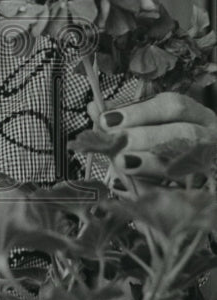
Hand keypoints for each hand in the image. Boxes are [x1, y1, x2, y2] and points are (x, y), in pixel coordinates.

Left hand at [89, 92, 216, 182]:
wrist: (208, 181)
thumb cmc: (173, 148)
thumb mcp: (156, 128)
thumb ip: (127, 119)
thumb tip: (94, 108)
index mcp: (198, 116)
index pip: (173, 106)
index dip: (139, 112)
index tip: (107, 119)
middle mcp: (211, 138)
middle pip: (184, 135)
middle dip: (147, 137)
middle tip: (117, 142)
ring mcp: (211, 165)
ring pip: (186, 164)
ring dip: (150, 164)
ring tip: (123, 163)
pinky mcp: (206, 191)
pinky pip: (183, 193)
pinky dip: (156, 191)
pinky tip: (132, 189)